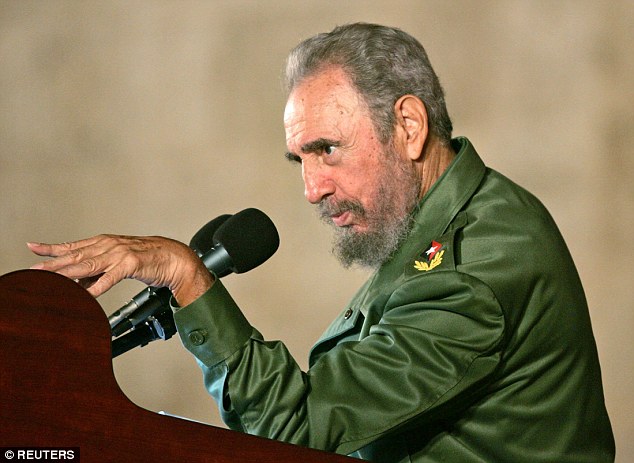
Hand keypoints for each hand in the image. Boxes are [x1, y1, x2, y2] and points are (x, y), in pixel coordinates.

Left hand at [27, 235, 213, 306]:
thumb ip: (99, 272)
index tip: (32, 247)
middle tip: (34, 269)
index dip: (52, 247)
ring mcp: (120, 254)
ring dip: (68, 273)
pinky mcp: (132, 264)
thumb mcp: (119, 263)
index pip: (73, 245)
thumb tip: (78, 284)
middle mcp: (110, 245)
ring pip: (89, 265)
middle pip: (76, 255)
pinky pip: (111, 278)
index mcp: (106, 243)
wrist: (176, 259)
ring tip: (51, 278)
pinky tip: (86, 294)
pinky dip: (97, 287)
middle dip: (53, 263)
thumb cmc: (149, 260)